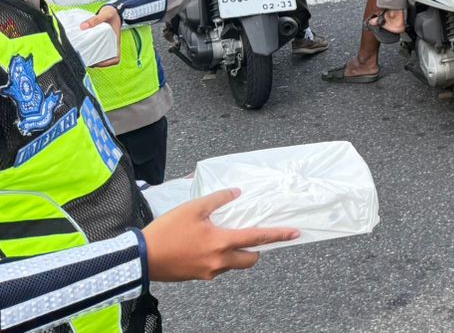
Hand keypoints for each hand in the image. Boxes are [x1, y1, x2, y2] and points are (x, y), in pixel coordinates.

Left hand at [84, 6, 121, 67]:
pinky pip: (95, 48)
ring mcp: (105, 43)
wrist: (113, 10)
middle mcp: (111, 44)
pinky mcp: (99, 40)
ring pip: (100, 55)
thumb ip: (95, 19)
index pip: (115, 58)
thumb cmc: (112, 13)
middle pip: (105, 60)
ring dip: (92, 58)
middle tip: (84, 60)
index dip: (107, 63)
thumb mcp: (106, 14)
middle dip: (95, 62)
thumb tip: (83, 26)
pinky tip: (81, 48)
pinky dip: (89, 51)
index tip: (97, 62)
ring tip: (81, 56)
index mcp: (115, 41)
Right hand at [143, 188, 298, 281]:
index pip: (258, 238)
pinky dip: (219, 258)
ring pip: (233, 265)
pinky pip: (217, 268)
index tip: (295, 233)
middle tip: (251, 238)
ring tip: (223, 238)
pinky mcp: (198, 277)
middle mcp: (219, 261)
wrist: (140, 258)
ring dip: (236, 254)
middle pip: (250, 259)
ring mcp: (209, 272)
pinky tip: (206, 246)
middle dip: (256, 250)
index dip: (278, 235)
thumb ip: (218, 200)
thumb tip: (236, 193)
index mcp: (221, 243)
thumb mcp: (193, 208)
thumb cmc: (166, 231)